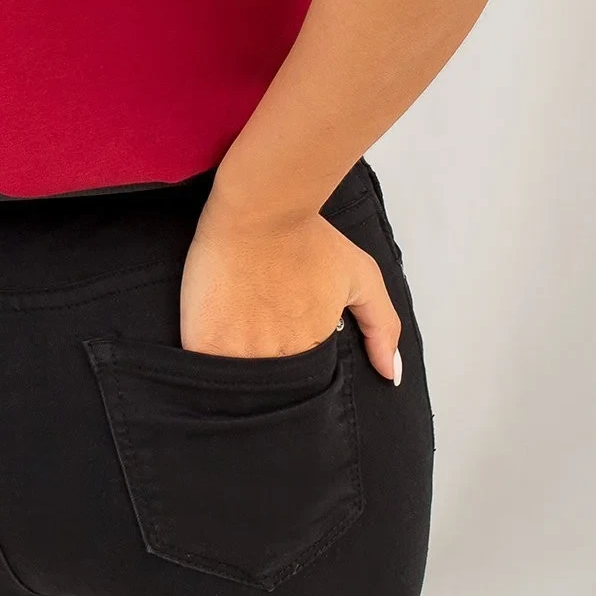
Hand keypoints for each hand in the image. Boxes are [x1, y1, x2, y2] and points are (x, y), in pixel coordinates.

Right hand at [180, 188, 402, 382]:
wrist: (260, 209)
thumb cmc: (306, 235)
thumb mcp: (360, 276)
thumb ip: (382, 326)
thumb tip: (392, 374)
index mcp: (312, 348)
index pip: (301, 381)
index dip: (290, 368)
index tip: (281, 345)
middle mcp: (279, 357)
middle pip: (269, 387)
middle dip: (264, 373)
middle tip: (254, 341)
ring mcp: (240, 352)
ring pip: (236, 384)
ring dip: (233, 373)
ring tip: (228, 340)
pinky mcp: (204, 341)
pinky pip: (203, 371)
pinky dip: (205, 365)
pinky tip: (205, 344)